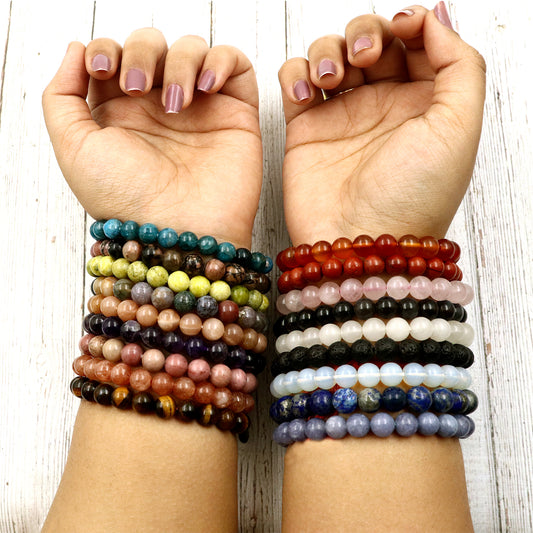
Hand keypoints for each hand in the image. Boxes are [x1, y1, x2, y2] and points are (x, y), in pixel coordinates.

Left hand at [43, 29, 261, 246]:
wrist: (179, 231)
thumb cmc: (127, 200)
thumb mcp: (74, 150)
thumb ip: (61, 96)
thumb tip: (76, 49)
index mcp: (122, 113)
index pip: (115, 56)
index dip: (107, 49)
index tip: (104, 71)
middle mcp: (160, 108)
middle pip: (151, 45)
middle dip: (141, 52)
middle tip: (137, 87)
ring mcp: (200, 110)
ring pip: (192, 49)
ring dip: (180, 61)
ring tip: (175, 104)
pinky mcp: (236, 114)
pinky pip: (235, 65)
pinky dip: (220, 61)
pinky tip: (205, 87)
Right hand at [278, 4, 485, 243]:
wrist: (359, 241)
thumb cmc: (412, 197)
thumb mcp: (460, 129)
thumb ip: (460, 64)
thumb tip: (434, 18)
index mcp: (423, 103)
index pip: (416, 42)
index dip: (408, 23)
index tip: (402, 27)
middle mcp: (382, 106)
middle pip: (371, 40)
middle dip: (365, 33)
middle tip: (364, 57)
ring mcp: (341, 116)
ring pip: (330, 54)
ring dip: (328, 49)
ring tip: (330, 78)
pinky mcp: (306, 129)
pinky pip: (294, 81)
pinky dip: (295, 73)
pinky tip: (305, 92)